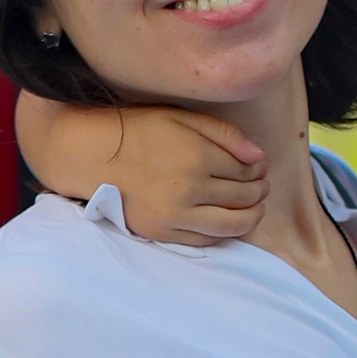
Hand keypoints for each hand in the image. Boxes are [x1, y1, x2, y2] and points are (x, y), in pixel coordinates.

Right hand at [118, 106, 268, 245]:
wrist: (94, 155)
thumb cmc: (139, 130)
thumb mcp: (182, 117)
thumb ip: (225, 133)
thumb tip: (259, 156)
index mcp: (196, 157)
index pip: (246, 170)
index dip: (259, 169)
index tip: (259, 166)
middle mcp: (188, 190)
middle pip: (243, 198)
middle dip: (260, 191)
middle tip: (262, 186)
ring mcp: (174, 216)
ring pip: (231, 225)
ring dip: (252, 217)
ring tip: (255, 208)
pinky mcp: (162, 232)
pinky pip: (205, 240)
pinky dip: (224, 232)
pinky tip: (228, 220)